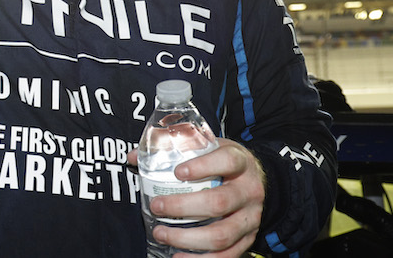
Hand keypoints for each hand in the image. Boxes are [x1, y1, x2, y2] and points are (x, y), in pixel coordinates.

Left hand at [128, 139, 264, 256]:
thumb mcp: (208, 147)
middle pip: (218, 202)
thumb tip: (133, 156)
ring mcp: (250, 218)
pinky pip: (226, 255)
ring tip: (161, 233)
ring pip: (221, 234)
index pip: (227, 161)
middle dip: (182, 207)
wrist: (260, 180)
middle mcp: (248, 191)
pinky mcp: (248, 238)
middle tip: (157, 206)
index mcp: (241, 162)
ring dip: (186, 238)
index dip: (202, 167)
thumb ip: (173, 147)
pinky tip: (178, 256)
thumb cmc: (225, 163)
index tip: (176, 172)